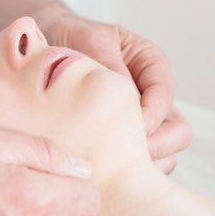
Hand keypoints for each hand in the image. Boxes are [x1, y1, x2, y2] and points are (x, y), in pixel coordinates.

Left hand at [41, 14, 191, 171]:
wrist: (37, 54)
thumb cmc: (67, 40)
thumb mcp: (89, 42)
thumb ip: (110, 65)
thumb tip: (128, 101)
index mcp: (150, 65)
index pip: (165, 97)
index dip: (149, 118)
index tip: (124, 130)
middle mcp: (151, 98)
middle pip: (177, 133)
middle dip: (154, 148)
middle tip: (120, 158)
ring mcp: (140, 124)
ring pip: (163, 156)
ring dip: (139, 167)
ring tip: (105, 167)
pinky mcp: (123, 145)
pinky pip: (136, 168)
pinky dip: (122, 174)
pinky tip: (95, 173)